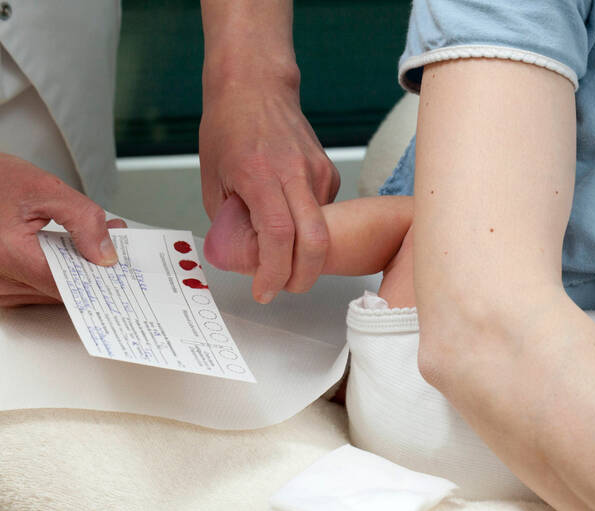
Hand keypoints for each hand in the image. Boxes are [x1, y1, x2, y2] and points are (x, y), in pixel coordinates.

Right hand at [0, 154, 122, 307]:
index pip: (68, 285)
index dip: (98, 277)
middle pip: (63, 291)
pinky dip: (55, 274)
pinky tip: (65, 253)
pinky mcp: (0, 289)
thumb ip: (83, 220)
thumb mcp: (45, 189)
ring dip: (74, 272)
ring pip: (51, 294)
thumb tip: (106, 254)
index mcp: (9, 255)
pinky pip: (36, 290)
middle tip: (112, 246)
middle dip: (91, 269)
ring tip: (89, 243)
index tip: (120, 271)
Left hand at [199, 79, 338, 302]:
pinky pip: (323, 214)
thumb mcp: (214, 179)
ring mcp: (318, 173)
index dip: (274, 271)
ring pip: (323, 231)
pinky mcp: (329, 173)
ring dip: (305, 253)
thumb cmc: (229, 126)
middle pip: (316, 241)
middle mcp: (295, 173)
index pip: (278, 235)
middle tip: (285, 288)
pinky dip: (307, 228)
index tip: (264, 290)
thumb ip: (231, 221)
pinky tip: (291, 220)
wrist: (255, 86)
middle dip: (304, 276)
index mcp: (260, 174)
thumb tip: (246, 255)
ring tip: (283, 253)